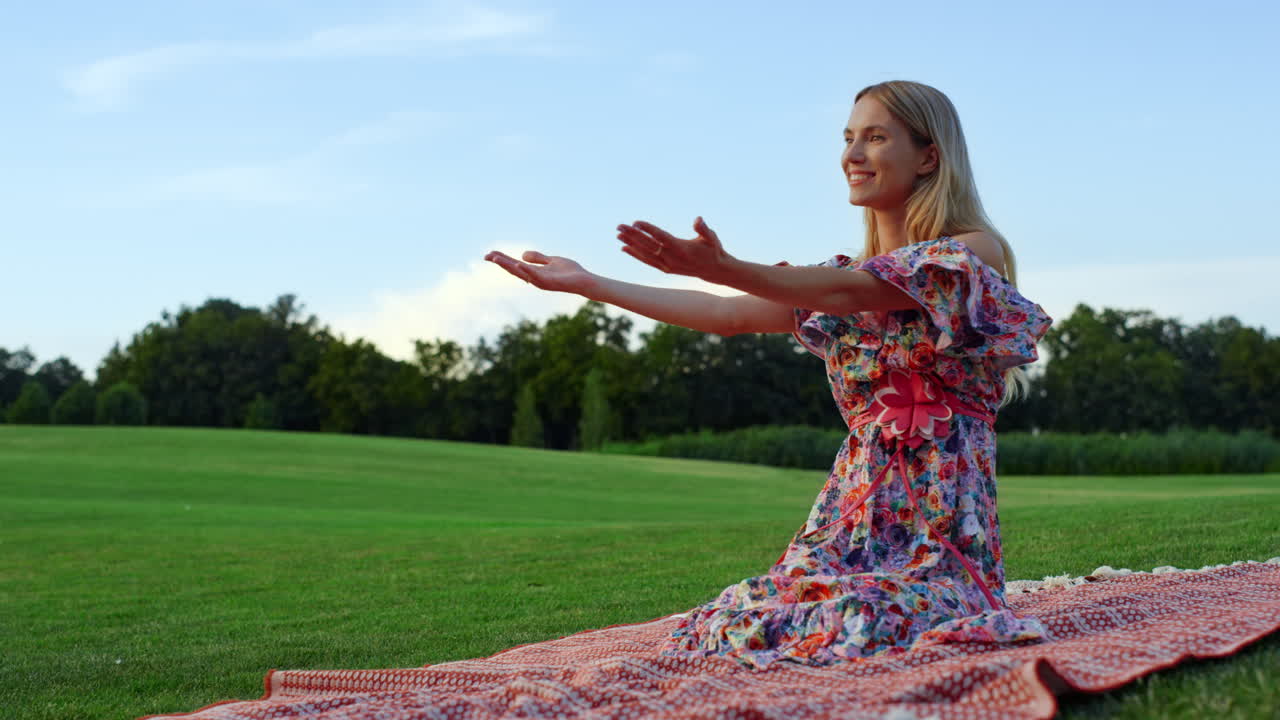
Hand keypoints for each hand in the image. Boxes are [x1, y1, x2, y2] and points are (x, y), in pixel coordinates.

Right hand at [484, 250, 591, 294]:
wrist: (585, 281)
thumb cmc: (571, 273)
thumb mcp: (552, 261)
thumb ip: (539, 258)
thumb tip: (522, 254)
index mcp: (535, 272)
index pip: (515, 264)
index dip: (503, 259)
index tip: (490, 253)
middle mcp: (535, 278)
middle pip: (514, 270)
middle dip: (500, 263)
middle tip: (486, 256)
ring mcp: (541, 282)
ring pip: (521, 273)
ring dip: (508, 266)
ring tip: (495, 258)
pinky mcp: (549, 283)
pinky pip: (536, 277)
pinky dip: (526, 270)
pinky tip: (518, 263)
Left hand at [616, 216, 734, 282]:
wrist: (715, 271)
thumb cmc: (713, 250)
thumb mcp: (712, 238)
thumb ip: (704, 229)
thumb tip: (698, 220)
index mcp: (681, 248)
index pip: (661, 237)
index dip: (648, 229)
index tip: (636, 222)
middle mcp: (672, 258)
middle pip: (649, 245)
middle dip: (633, 235)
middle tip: (620, 226)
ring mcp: (668, 265)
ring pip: (645, 253)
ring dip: (631, 244)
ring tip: (618, 235)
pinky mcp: (665, 269)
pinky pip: (647, 261)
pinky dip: (635, 255)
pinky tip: (625, 248)